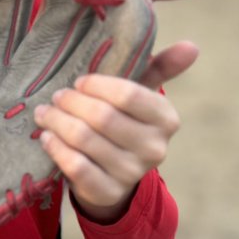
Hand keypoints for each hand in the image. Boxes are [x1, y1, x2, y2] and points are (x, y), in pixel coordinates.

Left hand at [33, 41, 198, 222]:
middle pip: (102, 117)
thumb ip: (162, 67)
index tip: (79, 81)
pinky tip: (47, 137)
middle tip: (56, 96)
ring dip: (57, 122)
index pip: (127, 95)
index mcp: (166, 119)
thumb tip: (192, 46)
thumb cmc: (124, 120)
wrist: (112, 173)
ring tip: (45, 113)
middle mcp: (154, 148)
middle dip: (71, 103)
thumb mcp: (141, 92)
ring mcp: (132, 173)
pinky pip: (76, 166)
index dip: (97, 85)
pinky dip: (56, 148)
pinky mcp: (108, 192)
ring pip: (84, 139)